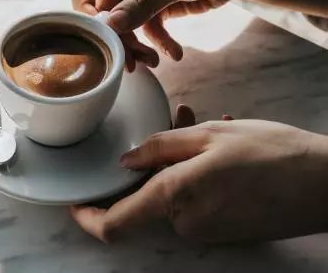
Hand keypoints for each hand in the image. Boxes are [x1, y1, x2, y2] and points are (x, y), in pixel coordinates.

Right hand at [71, 0, 251, 65]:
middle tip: (126, 58)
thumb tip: (111, 26)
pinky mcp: (153, 5)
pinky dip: (156, 43)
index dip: (83, 5)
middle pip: (103, 8)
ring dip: (135, 44)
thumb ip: (143, 3)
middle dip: (115, 34)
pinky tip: (174, 53)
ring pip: (122, 23)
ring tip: (151, 61)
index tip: (96, 30)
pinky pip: (144, 29)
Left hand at [71, 115, 327, 242]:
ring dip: (184, 158)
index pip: (114, 224)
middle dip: (157, 158)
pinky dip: (200, 173)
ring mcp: (207, 230)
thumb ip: (160, 147)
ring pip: (175, 190)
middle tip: (181, 120)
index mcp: (175, 198)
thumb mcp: (209, 136)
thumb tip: (126, 161)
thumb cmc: (273, 154)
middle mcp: (186, 222)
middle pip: (150, 193)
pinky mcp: (225, 229)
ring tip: (212, 125)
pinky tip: (225, 145)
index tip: (77, 202)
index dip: (88, 217)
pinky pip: (197, 198)